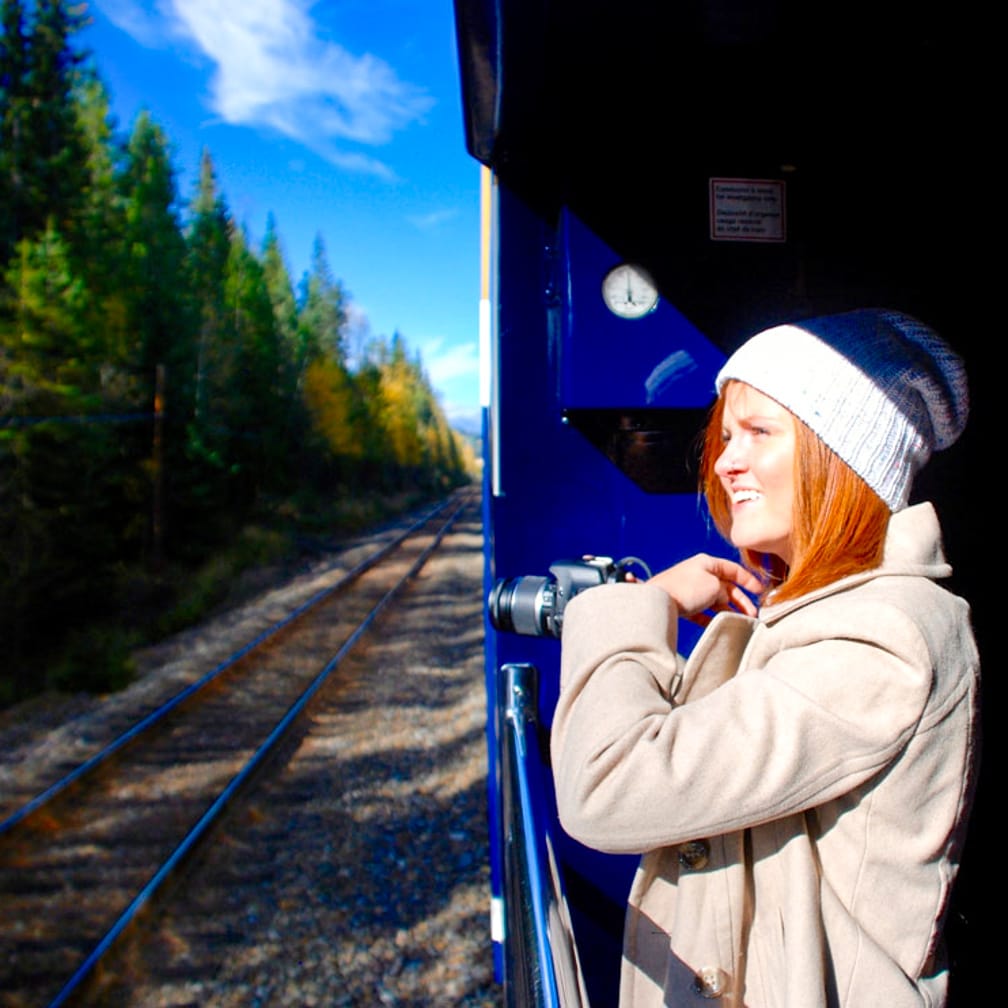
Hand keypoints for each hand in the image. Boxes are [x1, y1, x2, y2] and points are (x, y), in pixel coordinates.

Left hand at [647, 554, 761, 626]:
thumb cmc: (687, 589)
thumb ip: (725, 592)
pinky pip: (702, 612)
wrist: (658, 602)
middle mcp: (699, 574)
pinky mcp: (683, 605)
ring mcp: (690, 590)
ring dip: (729, 611)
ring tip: (742, 622)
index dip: (749, 580)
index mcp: (707, 563)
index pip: (733, 569)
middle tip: (753, 614)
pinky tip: (722, 626)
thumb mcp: (715, 587)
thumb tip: (723, 600)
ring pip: (715, 601)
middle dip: (741, 601)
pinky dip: (713, 618)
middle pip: (726, 587)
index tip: (761, 591)